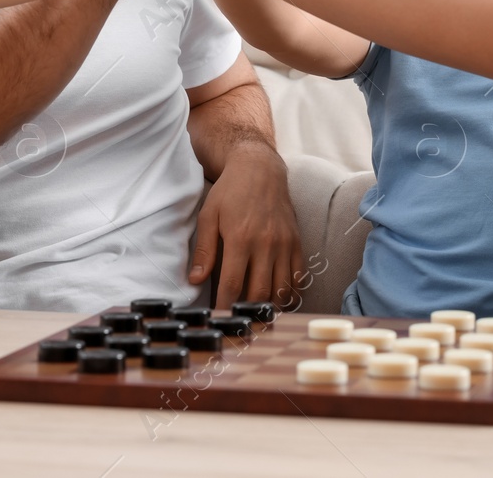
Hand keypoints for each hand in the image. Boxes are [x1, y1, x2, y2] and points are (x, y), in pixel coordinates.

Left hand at [189, 144, 302, 306]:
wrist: (260, 169)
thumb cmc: (230, 191)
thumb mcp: (209, 216)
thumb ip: (203, 251)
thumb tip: (195, 280)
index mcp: (240, 238)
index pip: (232, 284)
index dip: (225, 307)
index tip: (219, 319)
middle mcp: (265, 244)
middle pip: (259, 293)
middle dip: (247, 313)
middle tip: (238, 323)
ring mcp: (284, 244)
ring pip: (281, 289)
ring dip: (269, 307)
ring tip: (257, 316)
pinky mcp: (296, 243)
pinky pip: (297, 277)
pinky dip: (290, 293)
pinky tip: (279, 300)